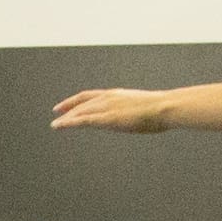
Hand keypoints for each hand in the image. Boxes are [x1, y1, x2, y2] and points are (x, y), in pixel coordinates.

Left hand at [52, 88, 169, 134]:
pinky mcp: (107, 118)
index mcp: (117, 94)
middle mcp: (108, 98)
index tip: (69, 105)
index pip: (91, 95)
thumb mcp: (145, 108)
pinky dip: (69, 122)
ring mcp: (107, 107)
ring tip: (56, 125)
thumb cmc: (162, 110)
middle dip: (69, 108)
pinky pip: (83, 120)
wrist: (165, 107)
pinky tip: (60, 126)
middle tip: (57, 114)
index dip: (78, 100)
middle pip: (82, 103)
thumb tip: (140, 117)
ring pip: (80, 112)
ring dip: (66, 118)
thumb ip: (135, 111)